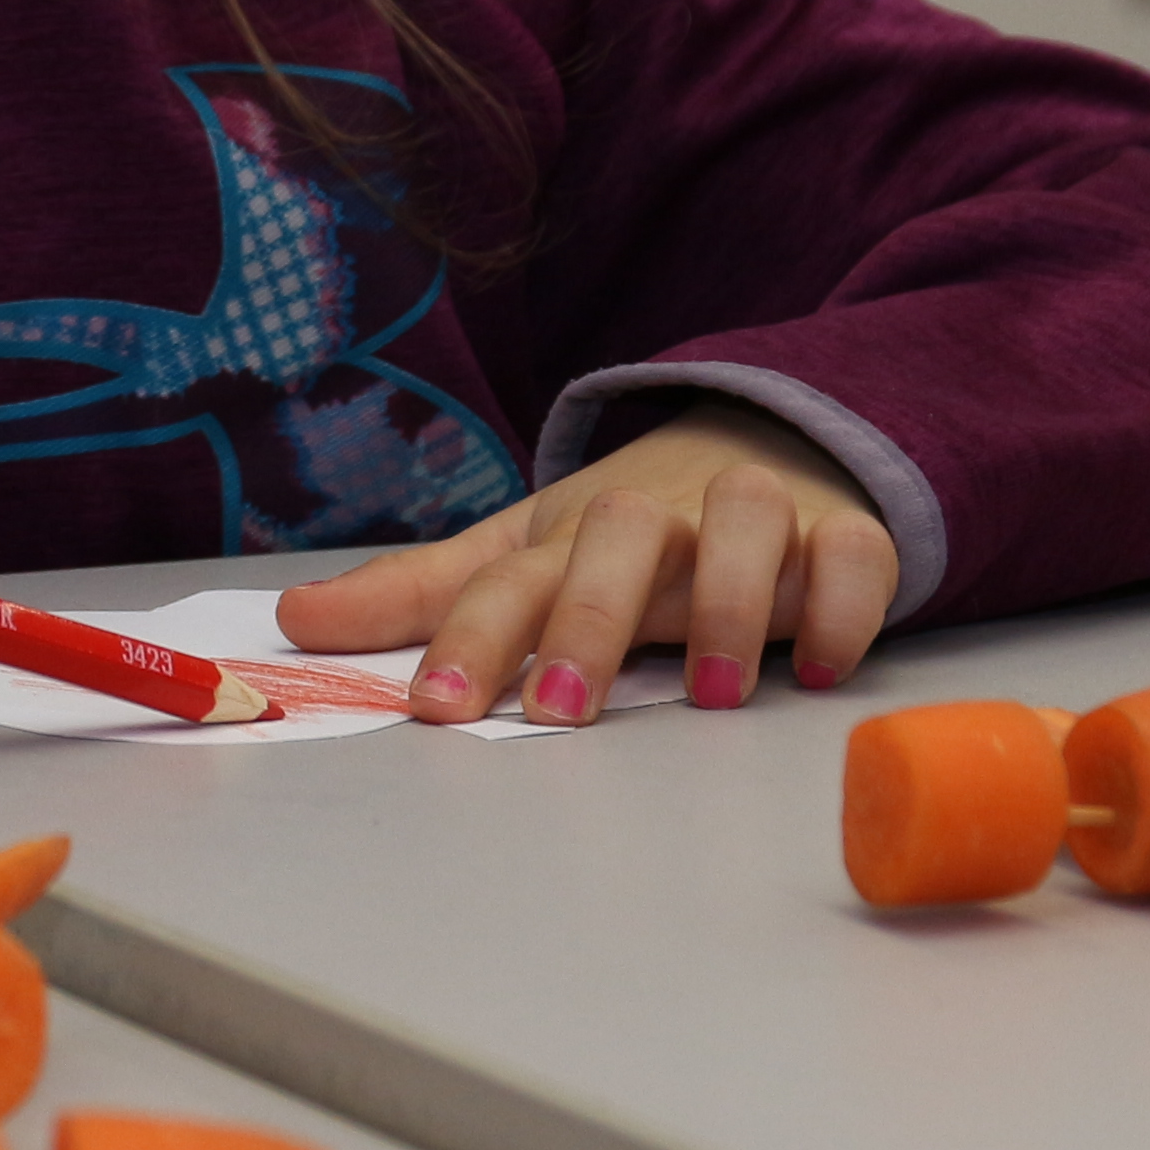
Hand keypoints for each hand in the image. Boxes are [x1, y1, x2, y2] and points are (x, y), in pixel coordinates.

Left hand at [273, 398, 895, 726]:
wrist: (766, 440)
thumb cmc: (629, 528)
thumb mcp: (522, 552)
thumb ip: (422, 596)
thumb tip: (295, 619)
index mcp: (570, 529)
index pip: (509, 575)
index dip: (468, 635)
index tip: (437, 705)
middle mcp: (661, 515)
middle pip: (620, 536)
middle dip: (588, 620)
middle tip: (562, 709)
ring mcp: (756, 515)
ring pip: (748, 525)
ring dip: (732, 605)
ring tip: (713, 695)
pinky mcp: (844, 531)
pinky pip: (854, 552)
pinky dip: (844, 604)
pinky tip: (818, 667)